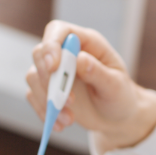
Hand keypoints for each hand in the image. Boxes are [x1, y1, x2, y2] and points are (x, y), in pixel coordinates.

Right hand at [26, 20, 155, 152]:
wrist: (118, 117)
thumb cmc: (121, 95)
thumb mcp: (115, 85)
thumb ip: (98, 72)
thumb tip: (79, 59)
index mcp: (88, 43)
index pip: (59, 30)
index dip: (52, 45)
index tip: (54, 67)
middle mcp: (69, 54)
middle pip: (40, 53)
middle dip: (49, 78)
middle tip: (67, 101)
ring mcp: (56, 71)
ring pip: (34, 76)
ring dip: (47, 99)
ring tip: (70, 118)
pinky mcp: (48, 90)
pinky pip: (33, 96)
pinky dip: (43, 111)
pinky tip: (62, 124)